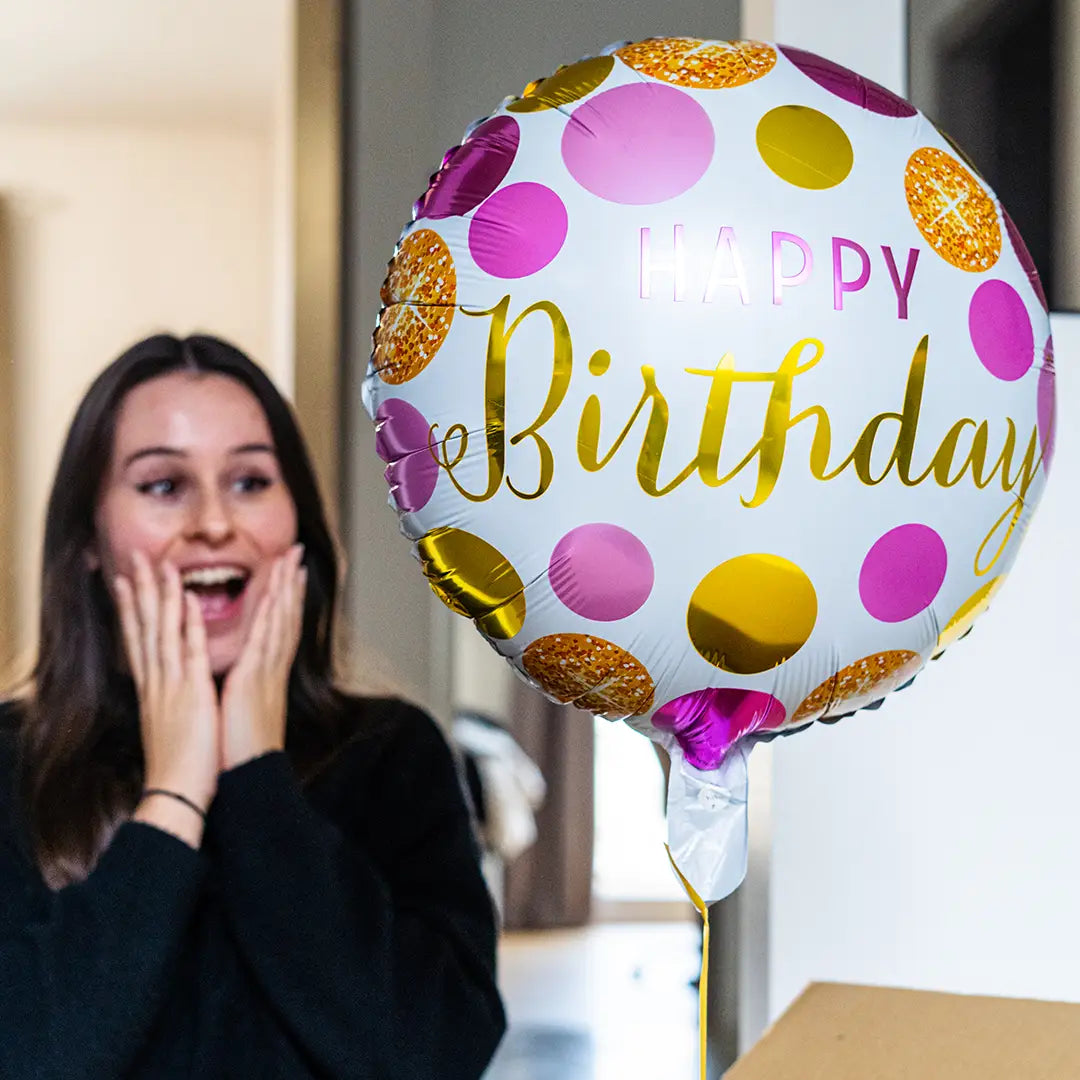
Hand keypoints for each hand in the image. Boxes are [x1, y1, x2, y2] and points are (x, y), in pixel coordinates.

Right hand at [114, 551, 219, 809]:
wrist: (177, 795)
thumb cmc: (179, 765)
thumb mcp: (168, 724)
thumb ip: (167, 701)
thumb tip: (167, 690)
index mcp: (153, 689)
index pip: (138, 640)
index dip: (129, 609)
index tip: (123, 581)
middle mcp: (157, 682)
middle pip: (143, 628)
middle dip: (138, 591)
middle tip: (134, 558)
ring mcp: (171, 685)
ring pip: (162, 632)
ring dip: (160, 596)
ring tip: (157, 564)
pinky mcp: (191, 693)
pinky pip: (189, 651)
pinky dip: (186, 624)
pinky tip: (185, 599)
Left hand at [219, 544, 306, 771]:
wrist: (247, 775)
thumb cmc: (240, 750)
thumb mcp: (242, 710)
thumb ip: (244, 688)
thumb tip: (242, 679)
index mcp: (265, 675)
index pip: (279, 628)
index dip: (286, 598)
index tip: (290, 573)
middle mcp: (270, 668)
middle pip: (285, 616)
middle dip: (290, 582)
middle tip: (295, 553)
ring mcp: (265, 671)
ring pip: (280, 620)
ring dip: (285, 588)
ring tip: (289, 561)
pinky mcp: (254, 678)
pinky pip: (263, 637)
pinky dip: (269, 612)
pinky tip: (272, 591)